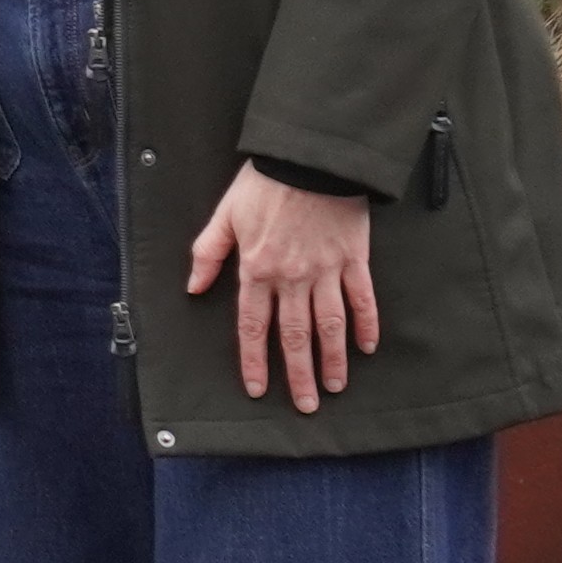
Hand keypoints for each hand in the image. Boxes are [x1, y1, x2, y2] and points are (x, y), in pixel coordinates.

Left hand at [192, 166, 381, 409]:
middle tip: (307, 405)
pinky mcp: (353, 259)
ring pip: (330, 325)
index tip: (258, 389)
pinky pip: (362, 299)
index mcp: (256, 269)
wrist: (309, 158)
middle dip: (299, 375)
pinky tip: (367, 347)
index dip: (254, 360)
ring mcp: (325, 270)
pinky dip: (366, 324)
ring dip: (333, 359)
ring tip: (335, 386)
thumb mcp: (225, 215)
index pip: (253, 326)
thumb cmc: (264, 183)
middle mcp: (291, 277)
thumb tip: (194, 289)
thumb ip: (208, 253)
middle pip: (295, 336)